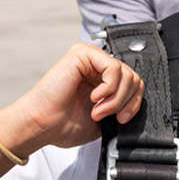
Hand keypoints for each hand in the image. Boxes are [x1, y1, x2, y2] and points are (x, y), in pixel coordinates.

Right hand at [0, 43, 143, 155]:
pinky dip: (109, 87)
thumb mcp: (104, 119)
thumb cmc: (63, 124)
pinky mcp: (82, 53)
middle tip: (109, 116)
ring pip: (126, 73)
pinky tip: (94, 97)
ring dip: (115, 98)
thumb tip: (135, 105)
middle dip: (126, 102)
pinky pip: (113, 67)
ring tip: (98, 110)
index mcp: (103, 80)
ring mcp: (90, 58)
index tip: (121, 119)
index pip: (134, 84)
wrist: (42, 125)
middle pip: (134, 77)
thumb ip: (120, 107)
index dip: (133, 103)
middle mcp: (97, 66)